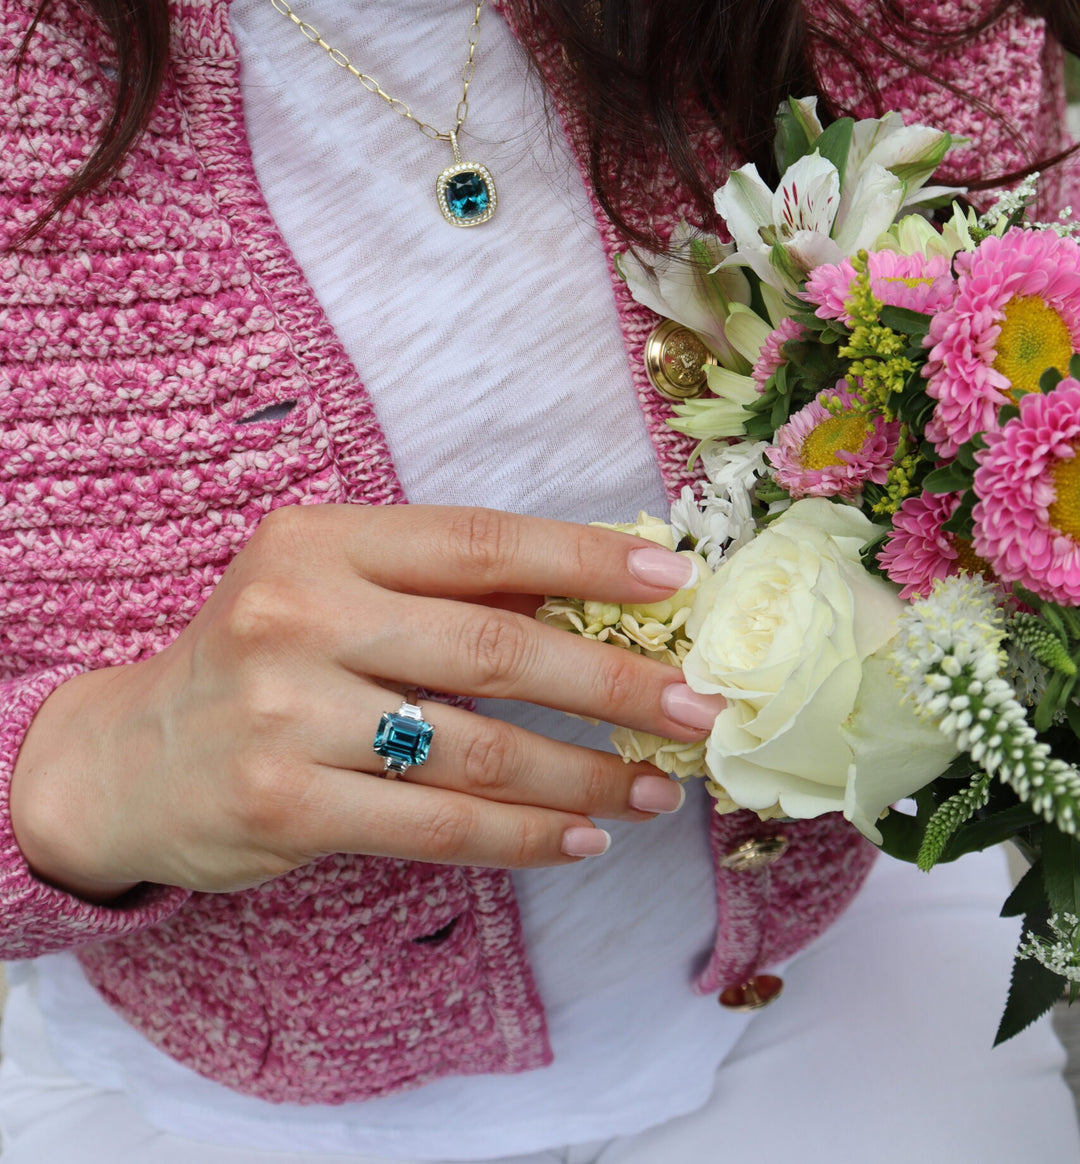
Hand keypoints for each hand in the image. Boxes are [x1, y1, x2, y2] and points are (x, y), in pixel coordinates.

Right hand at [10, 504, 725, 898]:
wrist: (128, 758)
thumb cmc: (259, 660)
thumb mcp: (330, 591)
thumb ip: (442, 591)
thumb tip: (593, 598)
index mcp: (320, 542)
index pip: (479, 542)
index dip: (586, 560)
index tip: (674, 580)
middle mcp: (299, 616)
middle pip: (494, 648)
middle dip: (613, 683)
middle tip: (696, 709)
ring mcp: (287, 715)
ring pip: (478, 749)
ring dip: (585, 774)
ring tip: (654, 787)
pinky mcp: (285, 806)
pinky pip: (439, 826)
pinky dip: (525, 835)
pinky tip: (582, 835)